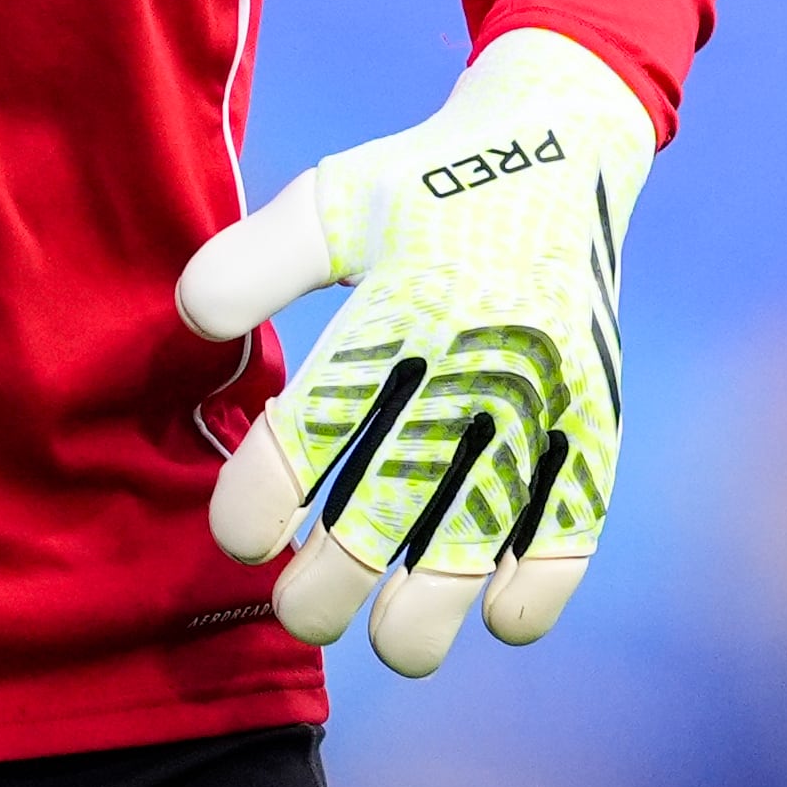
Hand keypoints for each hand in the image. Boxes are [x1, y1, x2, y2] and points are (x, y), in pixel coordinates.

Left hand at [174, 27, 650, 676]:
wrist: (560, 141)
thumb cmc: (421, 185)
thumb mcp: (333, 197)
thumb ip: (257, 259)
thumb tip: (192, 318)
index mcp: (399, 299)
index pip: (315, 422)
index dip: (263, 497)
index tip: (239, 536)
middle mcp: (473, 349)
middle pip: (394, 497)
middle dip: (335, 581)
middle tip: (297, 612)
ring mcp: (540, 388)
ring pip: (483, 524)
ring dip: (436, 602)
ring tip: (394, 644)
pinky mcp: (594, 410)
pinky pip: (576, 511)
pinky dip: (544, 575)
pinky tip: (500, 617)